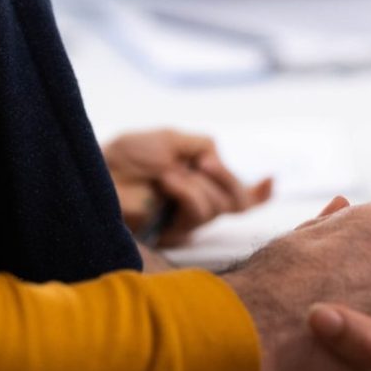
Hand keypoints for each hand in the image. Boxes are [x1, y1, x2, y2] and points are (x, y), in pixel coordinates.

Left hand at [101, 129, 272, 245]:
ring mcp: (186, 218)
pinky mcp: (172, 232)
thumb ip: (203, 145)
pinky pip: (198, 214)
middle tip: (202, 163)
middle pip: (236, 200)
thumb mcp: (172, 139)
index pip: (236, 193)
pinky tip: (172, 182)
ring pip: (218, 206)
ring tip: (166, 175)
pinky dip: (190, 193)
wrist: (99, 173)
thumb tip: (219, 162)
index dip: (258, 193)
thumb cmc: (128, 156)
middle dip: (225, 178)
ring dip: (195, 185)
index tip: (271, 180)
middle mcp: (197, 201)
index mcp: (199, 179)